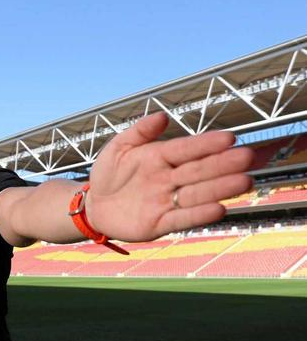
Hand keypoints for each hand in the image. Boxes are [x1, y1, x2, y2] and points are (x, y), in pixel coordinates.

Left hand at [88, 112, 253, 241]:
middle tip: (247, 157)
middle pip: (199, 171)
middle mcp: (168, 178)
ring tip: (244, 182)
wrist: (94, 205)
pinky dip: (199, 215)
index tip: (229, 138)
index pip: (186, 149)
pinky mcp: (160, 223)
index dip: (206, 144)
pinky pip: (181, 218)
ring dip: (220, 189)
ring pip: (197, 194)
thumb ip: (139, 132)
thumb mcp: (118, 148)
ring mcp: (166, 201)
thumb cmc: (108, 173)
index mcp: (160, 157)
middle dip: (223, 164)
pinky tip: (219, 209)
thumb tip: (162, 116)